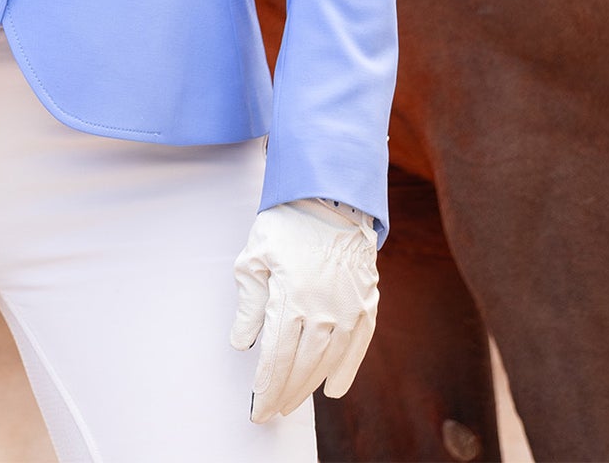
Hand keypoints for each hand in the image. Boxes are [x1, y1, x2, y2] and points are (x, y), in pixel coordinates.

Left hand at [229, 198, 378, 421]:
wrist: (331, 196)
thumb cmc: (286, 224)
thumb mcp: (255, 256)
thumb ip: (250, 303)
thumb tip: (242, 343)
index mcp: (290, 298)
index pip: (276, 357)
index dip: (266, 387)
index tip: (257, 408)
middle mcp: (322, 309)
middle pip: (301, 365)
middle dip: (284, 393)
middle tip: (272, 411)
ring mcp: (348, 309)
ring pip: (327, 361)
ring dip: (309, 386)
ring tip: (293, 402)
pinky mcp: (366, 304)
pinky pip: (357, 348)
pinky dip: (345, 371)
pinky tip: (333, 389)